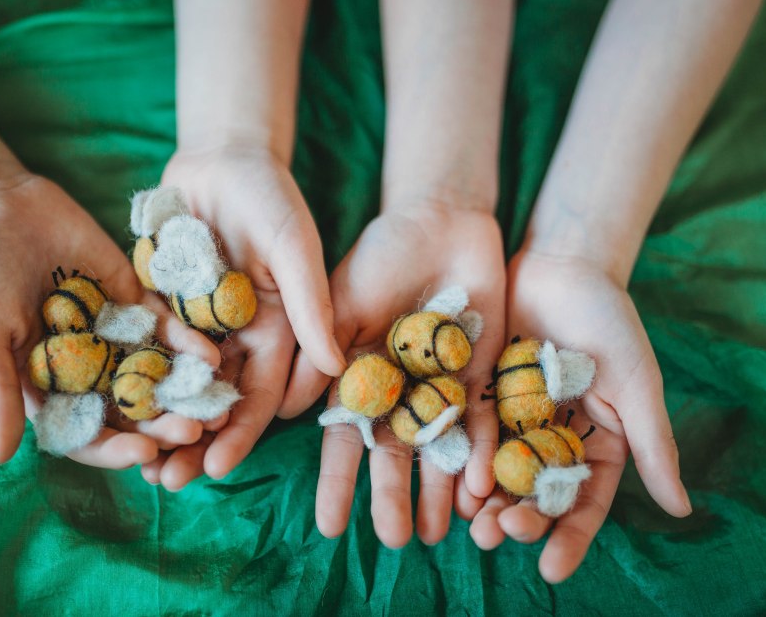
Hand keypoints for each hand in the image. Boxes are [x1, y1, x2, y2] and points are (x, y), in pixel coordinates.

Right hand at [0, 173, 221, 467]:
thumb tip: (0, 457)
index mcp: (47, 391)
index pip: (86, 434)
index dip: (114, 449)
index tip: (144, 455)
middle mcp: (86, 373)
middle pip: (129, 411)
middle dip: (161, 426)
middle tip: (193, 432)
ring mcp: (114, 339)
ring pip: (154, 375)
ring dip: (183, 392)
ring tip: (215, 403)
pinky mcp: (134, 303)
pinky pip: (164, 328)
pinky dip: (187, 342)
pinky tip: (211, 354)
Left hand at [140, 146, 345, 489]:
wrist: (221, 158)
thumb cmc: (270, 198)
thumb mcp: (295, 247)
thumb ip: (311, 304)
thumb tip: (336, 367)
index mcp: (276, 331)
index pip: (261, 395)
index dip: (242, 433)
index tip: (219, 467)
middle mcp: (236, 338)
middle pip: (216, 402)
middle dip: (194, 443)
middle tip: (169, 481)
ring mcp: (196, 325)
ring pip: (178, 386)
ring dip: (160, 423)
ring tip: (138, 464)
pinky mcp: (160, 305)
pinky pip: (146, 350)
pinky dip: (133, 380)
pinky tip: (111, 407)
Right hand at [284, 203, 506, 546]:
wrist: (439, 223)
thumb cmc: (379, 258)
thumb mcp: (339, 303)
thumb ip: (317, 354)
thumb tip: (281, 411)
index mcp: (362, 380)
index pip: (346, 439)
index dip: (337, 482)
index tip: (328, 526)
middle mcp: (401, 393)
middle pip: (395, 453)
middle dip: (392, 495)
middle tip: (392, 541)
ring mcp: (443, 387)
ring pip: (440, 447)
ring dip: (438, 489)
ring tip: (435, 533)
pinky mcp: (484, 374)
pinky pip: (483, 419)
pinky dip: (481, 450)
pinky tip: (479, 486)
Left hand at [469, 249, 691, 581]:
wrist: (563, 265)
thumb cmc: (610, 321)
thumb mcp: (637, 383)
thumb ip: (653, 443)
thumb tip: (682, 509)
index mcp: (595, 443)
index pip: (583, 501)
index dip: (569, 537)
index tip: (552, 569)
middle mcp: (552, 439)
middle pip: (534, 493)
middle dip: (518, 520)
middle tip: (498, 536)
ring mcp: (514, 418)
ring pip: (498, 471)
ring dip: (484, 501)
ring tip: (470, 525)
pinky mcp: (480, 392)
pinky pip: (470, 433)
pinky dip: (461, 458)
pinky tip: (449, 480)